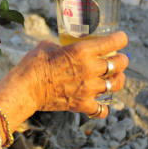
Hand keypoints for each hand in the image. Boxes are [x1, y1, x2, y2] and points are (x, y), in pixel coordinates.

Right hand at [0, 31, 128, 119]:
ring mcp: (89, 88)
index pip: (115, 42)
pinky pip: (102, 109)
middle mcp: (90, 68)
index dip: (121, 39)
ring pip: (116, 84)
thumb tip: (63, 47)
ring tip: (113, 78)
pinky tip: (99, 102)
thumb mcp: (48, 46)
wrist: (25, 88)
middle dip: (122, 59)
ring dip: (116, 80)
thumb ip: (62, 46)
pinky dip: (103, 107)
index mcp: (82, 50)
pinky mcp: (82, 104)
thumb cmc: (33, 64)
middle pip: (120, 63)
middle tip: (118, 59)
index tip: (120, 39)